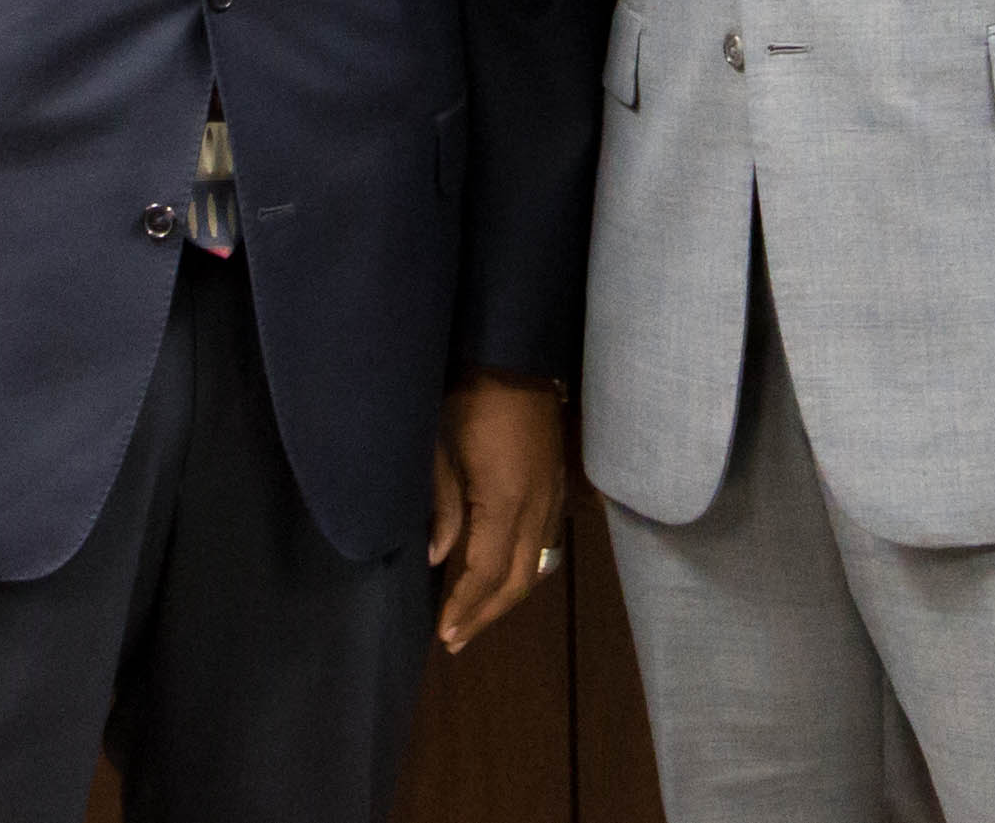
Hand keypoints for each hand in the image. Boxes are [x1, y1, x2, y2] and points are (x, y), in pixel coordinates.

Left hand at [429, 370, 564, 651]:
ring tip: (477, 616)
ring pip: (536, 565)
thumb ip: (443, 506)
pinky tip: (505, 574)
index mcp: (505, 502)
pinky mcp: (556, 483)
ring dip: (507, 596)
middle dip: (487, 613)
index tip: (444, 633)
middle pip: (517, 579)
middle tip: (457, 639)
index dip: (466, 606)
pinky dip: (524, 569)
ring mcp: (552, 495)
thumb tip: (438, 556)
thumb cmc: (468, 398)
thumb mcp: (442, 450)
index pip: (485, 572)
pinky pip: (545, 542)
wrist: (513, 354)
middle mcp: (537, 507)